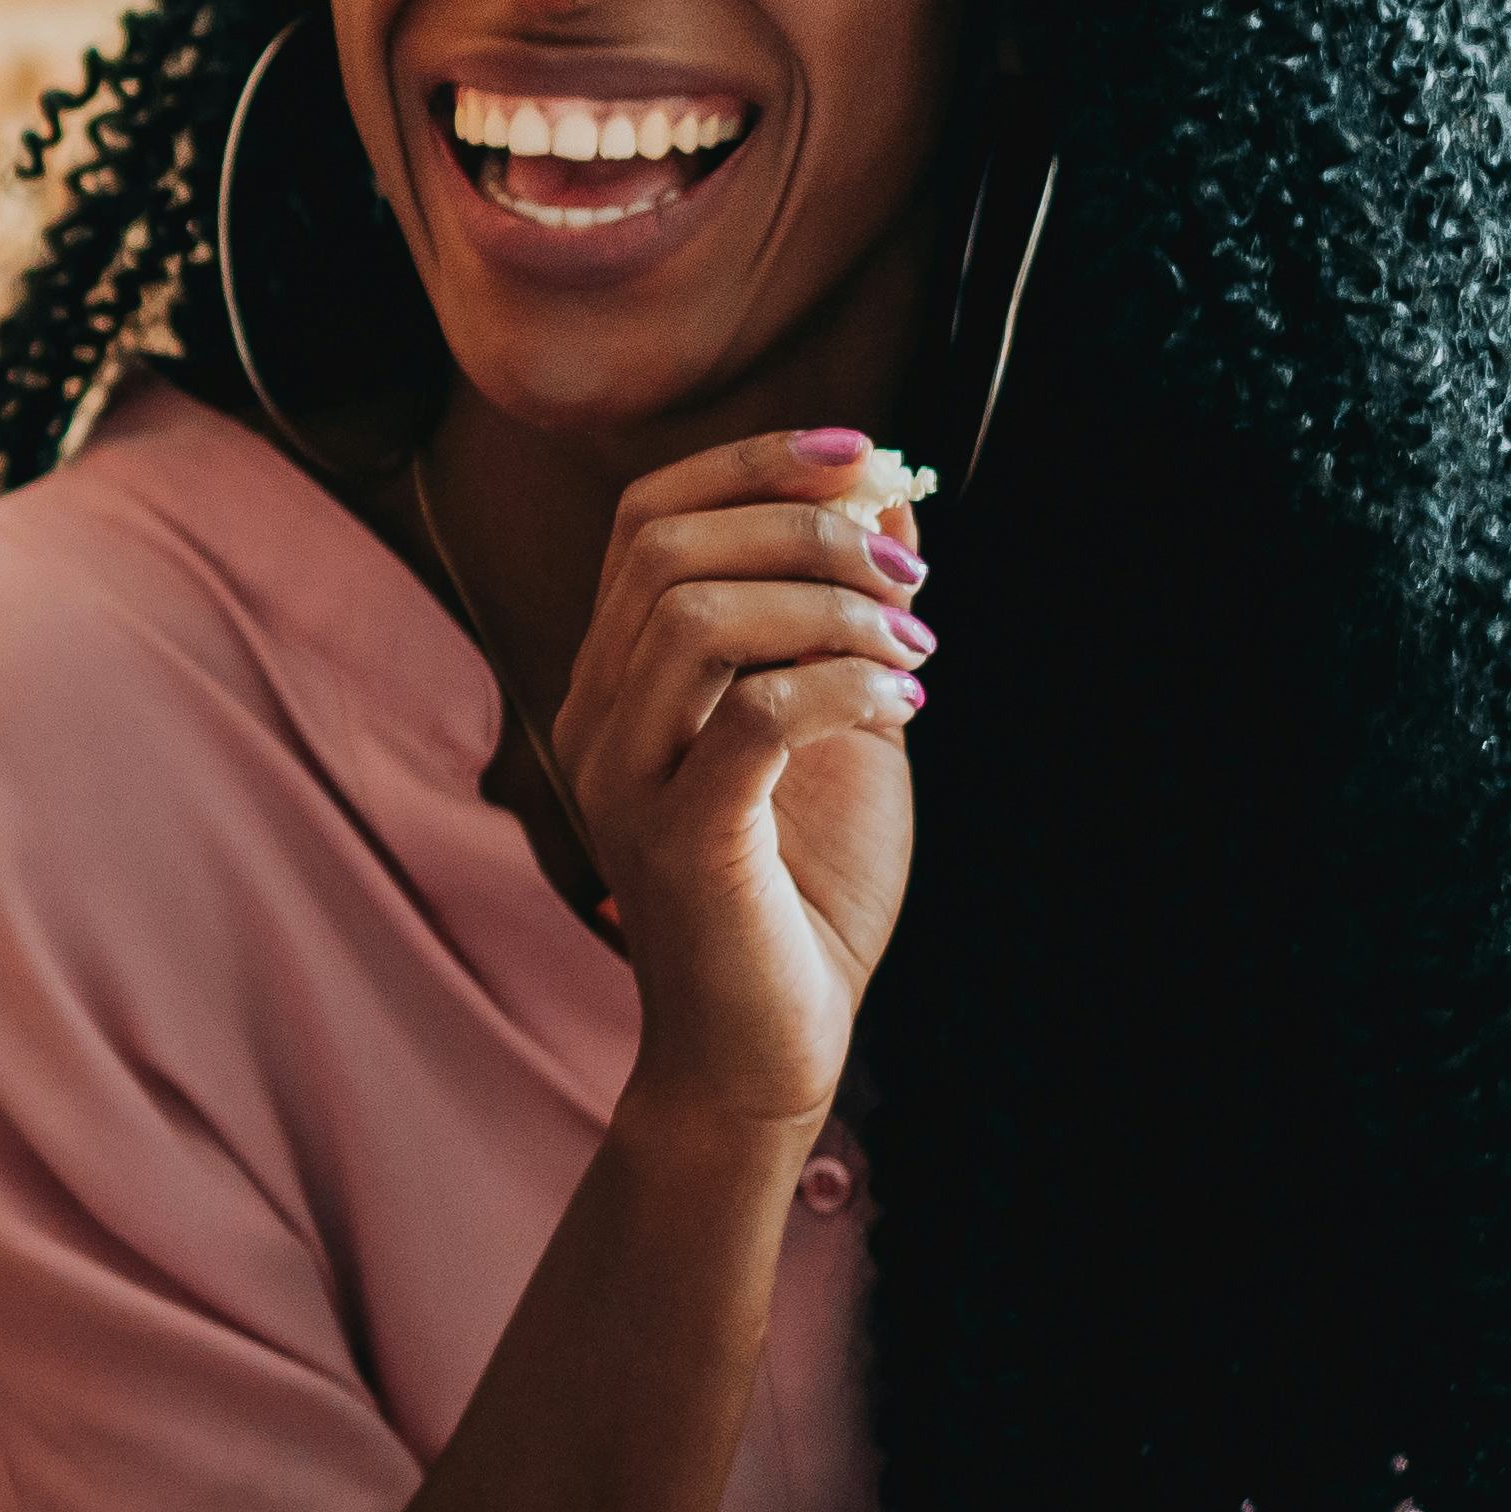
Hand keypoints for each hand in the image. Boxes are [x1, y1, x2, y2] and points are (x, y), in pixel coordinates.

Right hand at [551, 427, 927, 1123]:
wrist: (763, 1053)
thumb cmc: (799, 894)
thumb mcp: (837, 724)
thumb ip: (843, 616)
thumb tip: (888, 496)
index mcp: (617, 681)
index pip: (645, 519)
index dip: (753, 464)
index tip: (866, 458)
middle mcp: (595, 718)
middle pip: (665, 550)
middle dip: (805, 529)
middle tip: (910, 576)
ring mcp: (622, 781)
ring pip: (694, 618)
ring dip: (830, 606)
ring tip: (916, 645)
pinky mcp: (679, 843)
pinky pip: (753, 717)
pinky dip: (843, 685)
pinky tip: (904, 704)